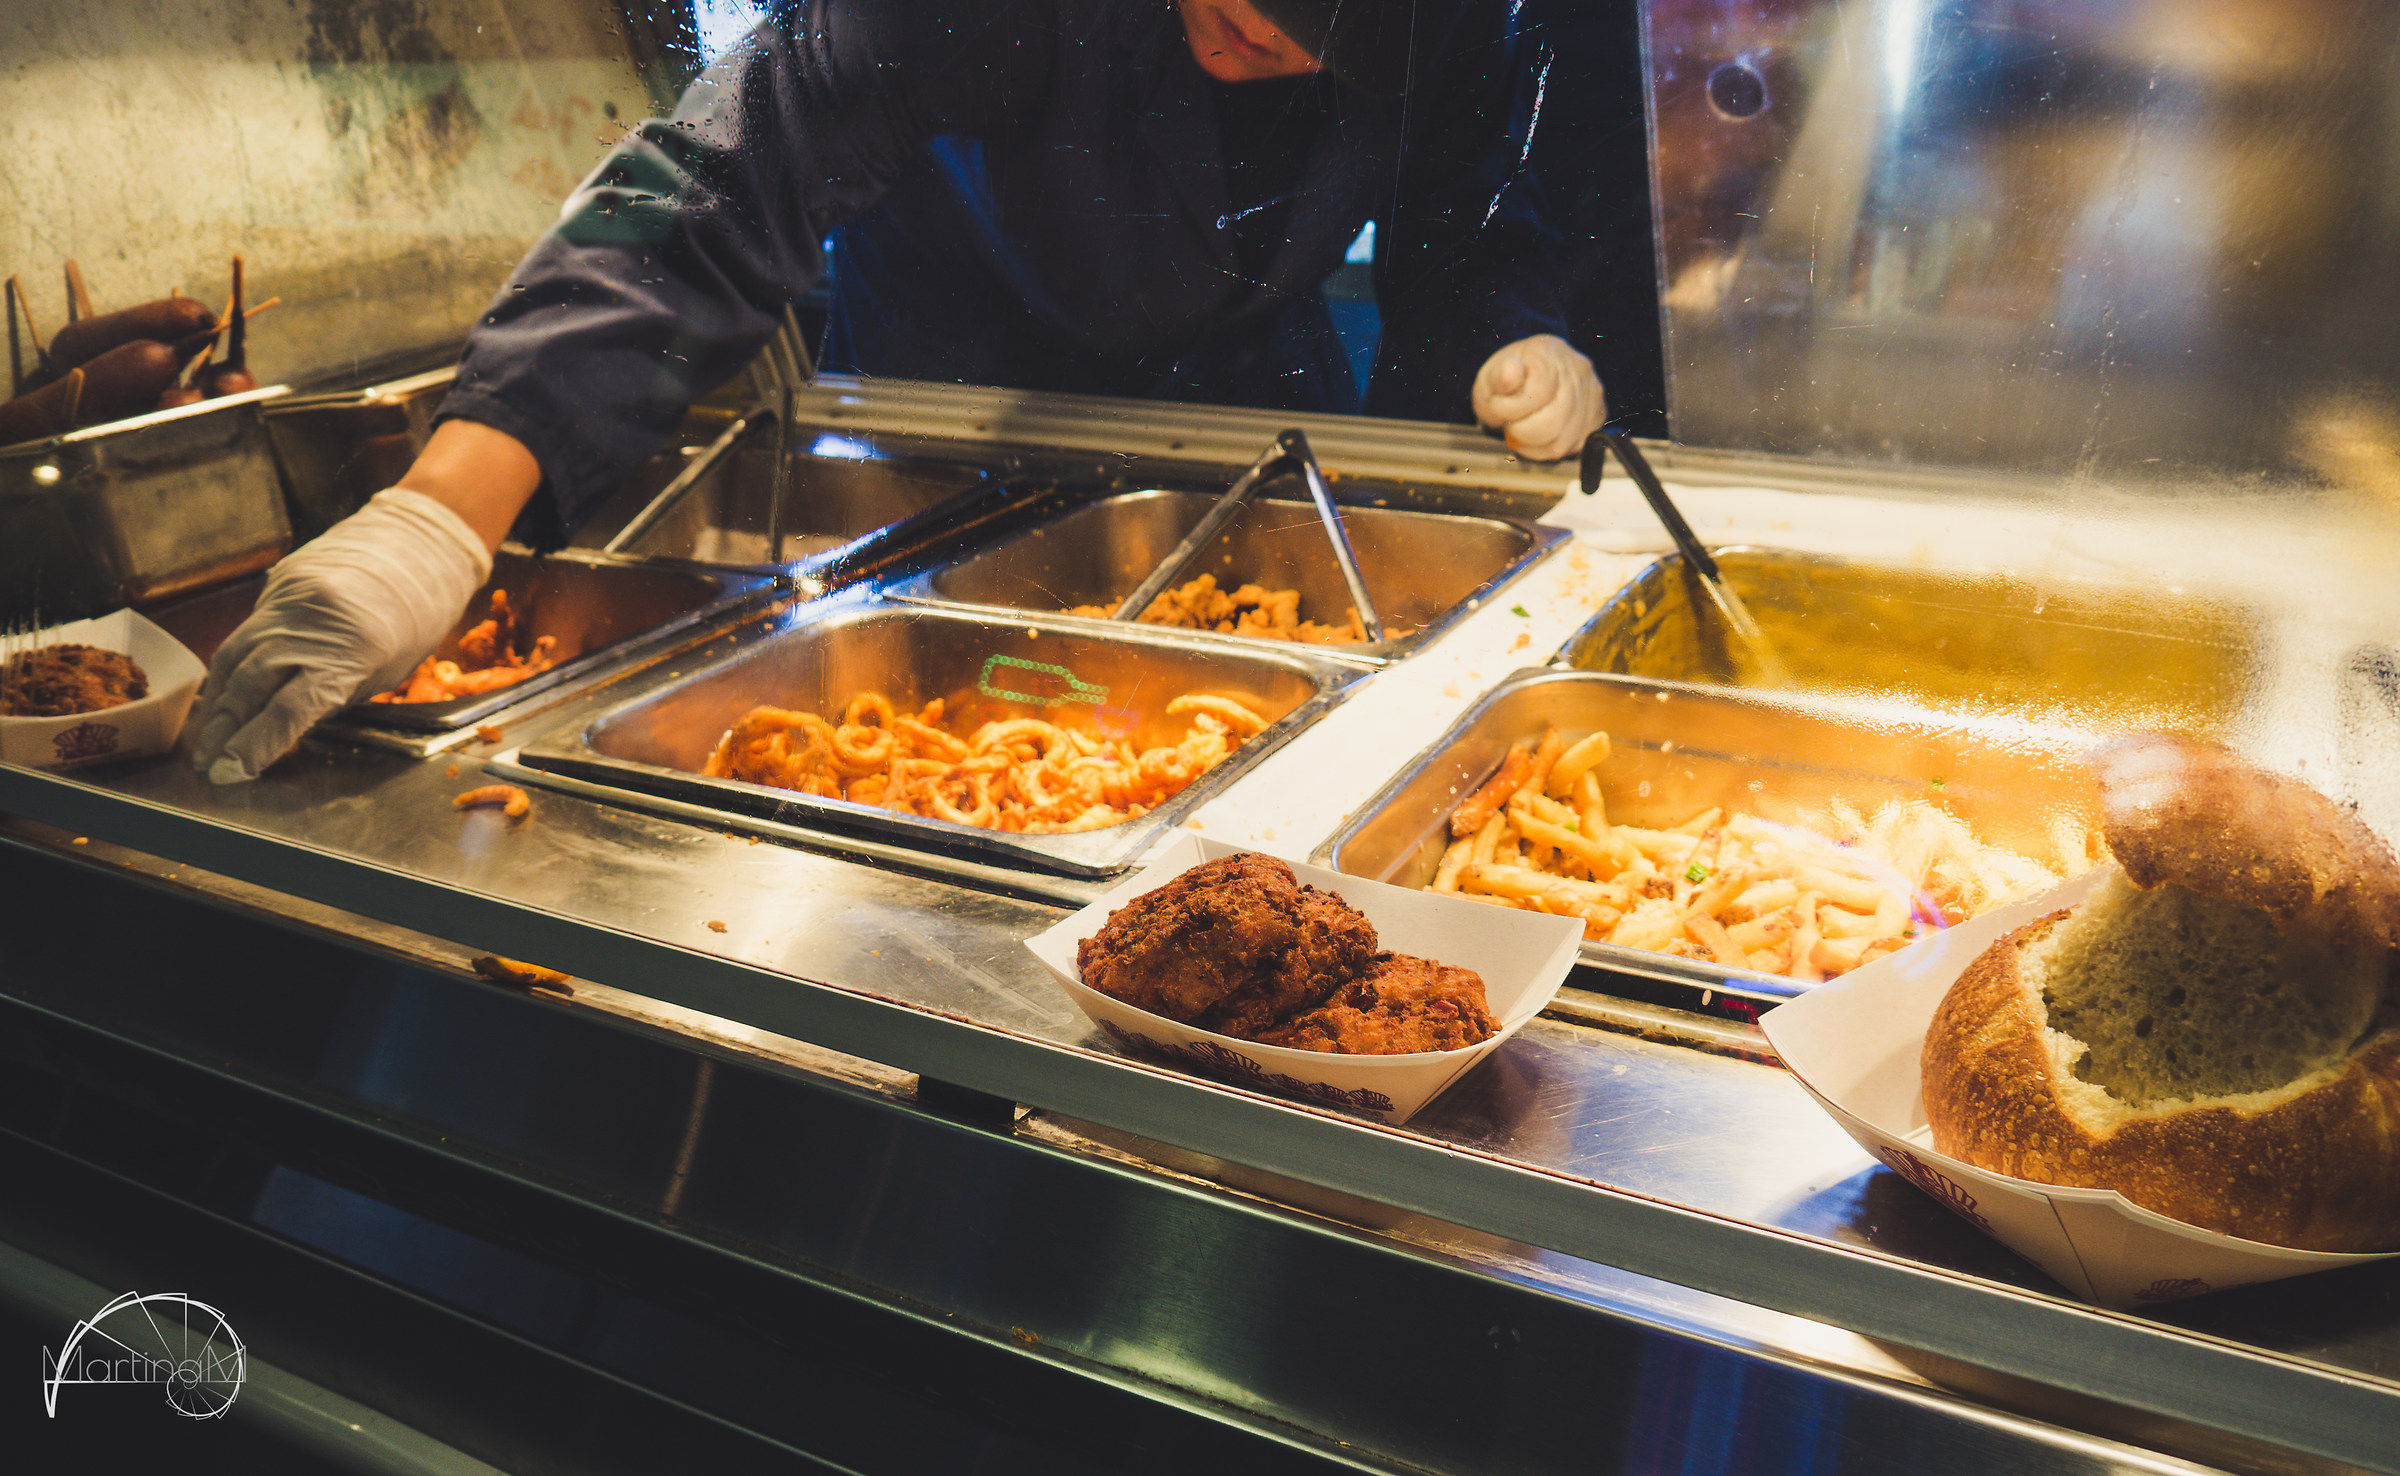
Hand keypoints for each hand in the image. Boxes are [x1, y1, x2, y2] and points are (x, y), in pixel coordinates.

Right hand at [188, 490, 491, 784]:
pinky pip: (238, 643)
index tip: (232, 771)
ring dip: (216, 710)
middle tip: (209, 768)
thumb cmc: (408, 624)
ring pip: (235, 666)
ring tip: (206, 744)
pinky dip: (224, 677)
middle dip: (225, 735)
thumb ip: (333, 701)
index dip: (255, 744)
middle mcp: (308, 630)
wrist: (406, 551)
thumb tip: (281, 734)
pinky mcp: (271, 599)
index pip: (289, 709)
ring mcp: (284, 611)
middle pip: (251, 689)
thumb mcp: (384, 674)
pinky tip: (217, 703)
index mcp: (349, 654)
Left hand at [1471, 334, 1605, 462]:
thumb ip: (1499, 376)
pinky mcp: (1595, 420)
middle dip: (1521, 431)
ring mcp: (1591, 397)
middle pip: (1552, 421)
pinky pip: (1570, 448)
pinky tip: (1533, 438)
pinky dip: (1544, 450)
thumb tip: (1510, 373)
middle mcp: (1579, 372)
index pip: (1536, 393)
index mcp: (1550, 354)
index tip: (1497, 406)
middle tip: (1509, 423)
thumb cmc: (1509, 377)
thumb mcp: (1493, 373)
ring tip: (1520, 429)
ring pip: (1561, 441)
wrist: (1527, 377)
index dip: (1510, 408)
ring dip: (1532, 443)